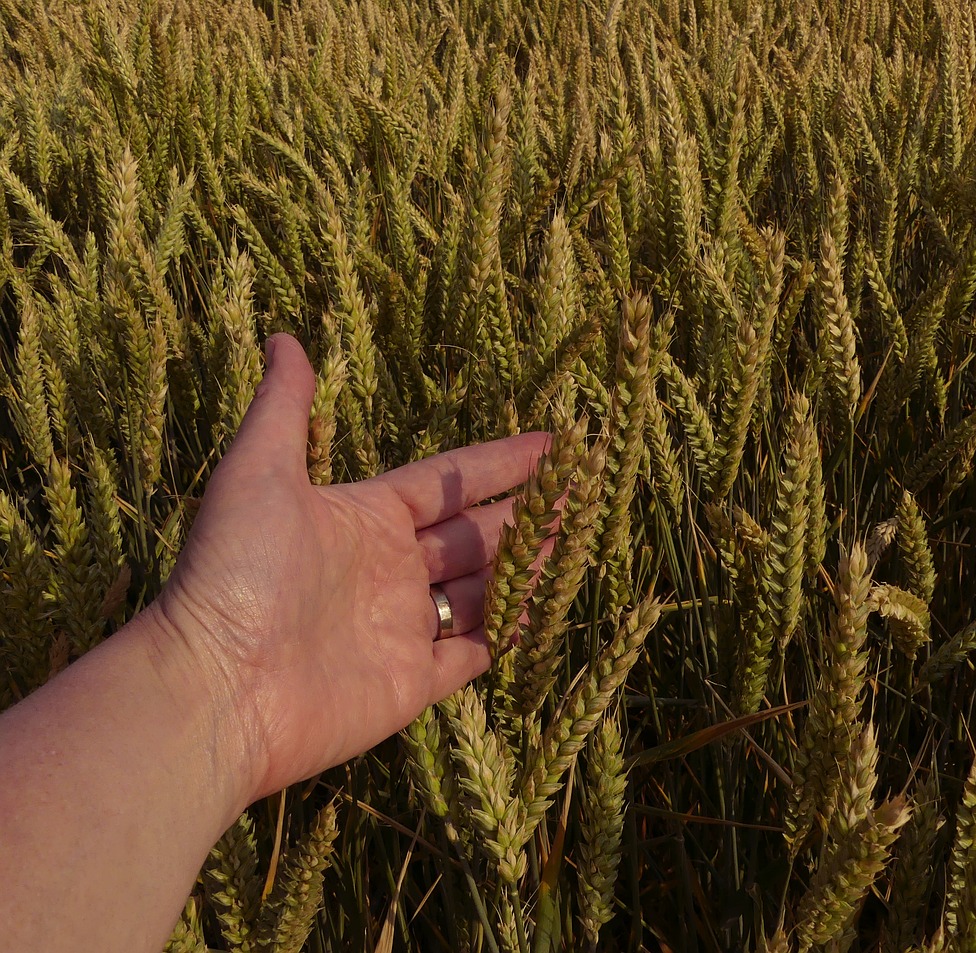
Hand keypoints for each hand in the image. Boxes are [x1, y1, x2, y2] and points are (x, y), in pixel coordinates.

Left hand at [146, 333, 548, 803]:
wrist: (218, 687)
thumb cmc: (237, 573)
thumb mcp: (259, 473)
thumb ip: (285, 408)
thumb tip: (283, 338)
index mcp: (365, 518)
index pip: (449, 482)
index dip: (500, 462)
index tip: (552, 443)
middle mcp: (390, 571)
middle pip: (474, 535)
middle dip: (528, 512)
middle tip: (584, 492)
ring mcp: (403, 629)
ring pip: (483, 591)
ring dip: (527, 567)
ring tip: (579, 542)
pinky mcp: (412, 684)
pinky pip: (472, 656)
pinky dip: (506, 637)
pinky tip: (542, 616)